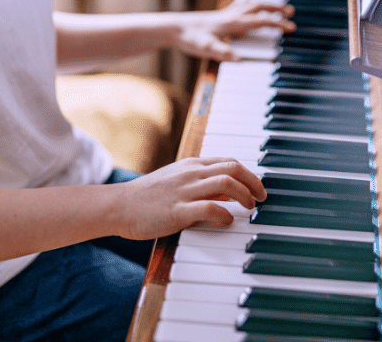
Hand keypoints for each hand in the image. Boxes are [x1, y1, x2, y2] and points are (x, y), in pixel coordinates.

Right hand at [109, 157, 266, 240]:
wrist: (119, 205)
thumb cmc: (149, 196)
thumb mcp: (178, 180)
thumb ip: (202, 182)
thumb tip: (229, 191)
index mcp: (192, 164)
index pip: (229, 161)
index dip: (249, 173)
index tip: (258, 187)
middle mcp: (191, 173)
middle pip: (233, 169)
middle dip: (253, 182)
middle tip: (262, 197)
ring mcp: (184, 191)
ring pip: (226, 184)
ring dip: (244, 196)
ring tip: (250, 208)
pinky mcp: (177, 211)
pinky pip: (208, 208)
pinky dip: (224, 214)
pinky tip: (228, 220)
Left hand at [173, 1, 295, 60]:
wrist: (174, 28)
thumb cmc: (190, 38)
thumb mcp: (206, 49)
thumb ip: (223, 52)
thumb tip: (239, 59)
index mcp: (232, 23)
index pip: (260, 21)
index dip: (277, 23)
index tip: (292, 26)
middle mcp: (231, 16)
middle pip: (259, 7)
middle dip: (276, 8)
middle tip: (291, 11)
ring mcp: (225, 14)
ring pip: (251, 4)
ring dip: (265, 4)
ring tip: (275, 7)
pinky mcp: (220, 15)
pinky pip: (240, 6)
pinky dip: (251, 5)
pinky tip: (250, 9)